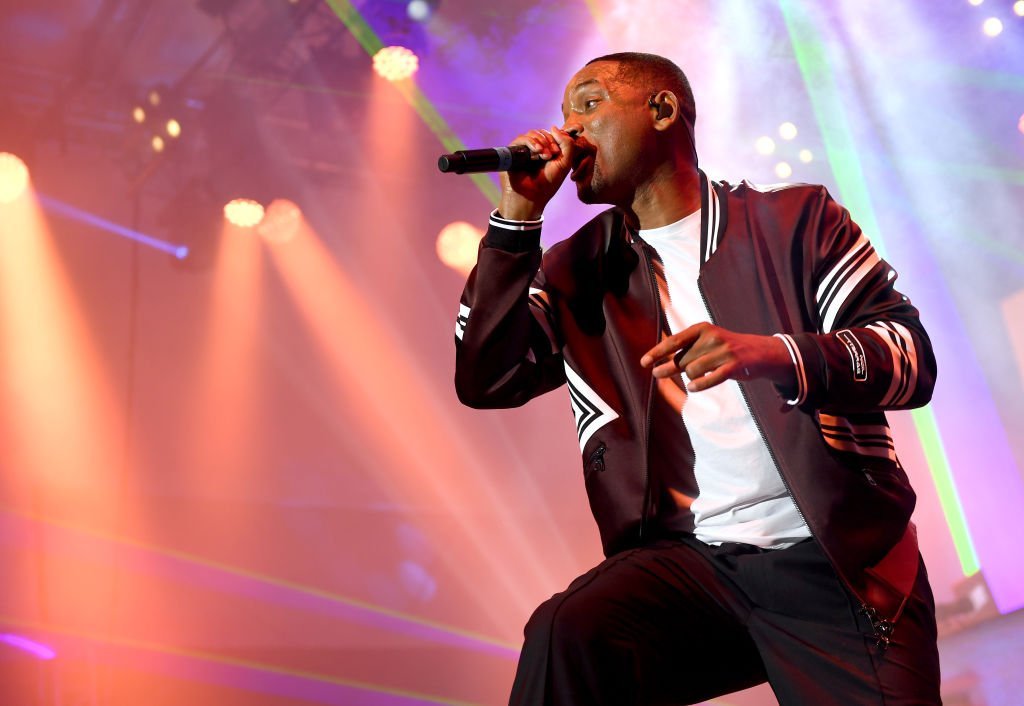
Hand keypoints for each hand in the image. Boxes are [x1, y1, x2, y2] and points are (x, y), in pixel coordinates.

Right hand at [497, 126, 576, 220]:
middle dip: (550, 141)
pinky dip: (531, 142)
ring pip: (532, 133)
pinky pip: (521, 139)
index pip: (553, 134)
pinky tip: (537, 152)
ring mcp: (524, 150)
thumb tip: (553, 127)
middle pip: (543, 132)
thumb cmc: (548, 184)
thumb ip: (567, 144)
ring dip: (541, 142)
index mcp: (548, 151)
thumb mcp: (564, 163)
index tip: (559, 149)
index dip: (558, 136)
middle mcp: (535, 149)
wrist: (531, 197)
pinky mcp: (513, 152)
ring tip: (545, 156)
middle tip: (552, 155)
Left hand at [639, 322, 795, 392]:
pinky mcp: (734, 366)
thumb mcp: (704, 344)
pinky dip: (700, 385)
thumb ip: (683, 353)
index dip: (657, 352)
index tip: (643, 363)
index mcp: (702, 328)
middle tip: (662, 373)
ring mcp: (724, 351)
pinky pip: (711, 378)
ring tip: (696, 379)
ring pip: (693, 370)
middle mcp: (712, 337)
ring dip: (691, 378)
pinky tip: (693, 388)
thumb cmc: (723, 350)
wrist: (759, 352)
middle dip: (671, 369)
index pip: (674, 341)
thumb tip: (655, 367)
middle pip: (682, 360)